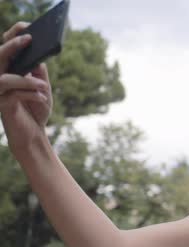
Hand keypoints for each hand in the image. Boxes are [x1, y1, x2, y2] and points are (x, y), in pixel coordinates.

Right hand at [0, 22, 52, 156]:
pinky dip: (31, 95)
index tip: (27, 29)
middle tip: (29, 39)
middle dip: (11, 46)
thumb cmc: (37, 109)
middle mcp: (1, 79)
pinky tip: (42, 98)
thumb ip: (39, 73)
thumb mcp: (42, 88)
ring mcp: (0, 93)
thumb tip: (38, 57)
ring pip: (5, 79)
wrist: (33, 135)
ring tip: (44, 86)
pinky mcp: (3, 106)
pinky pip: (14, 95)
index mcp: (10, 72)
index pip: (6, 50)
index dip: (13, 37)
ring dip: (27, 80)